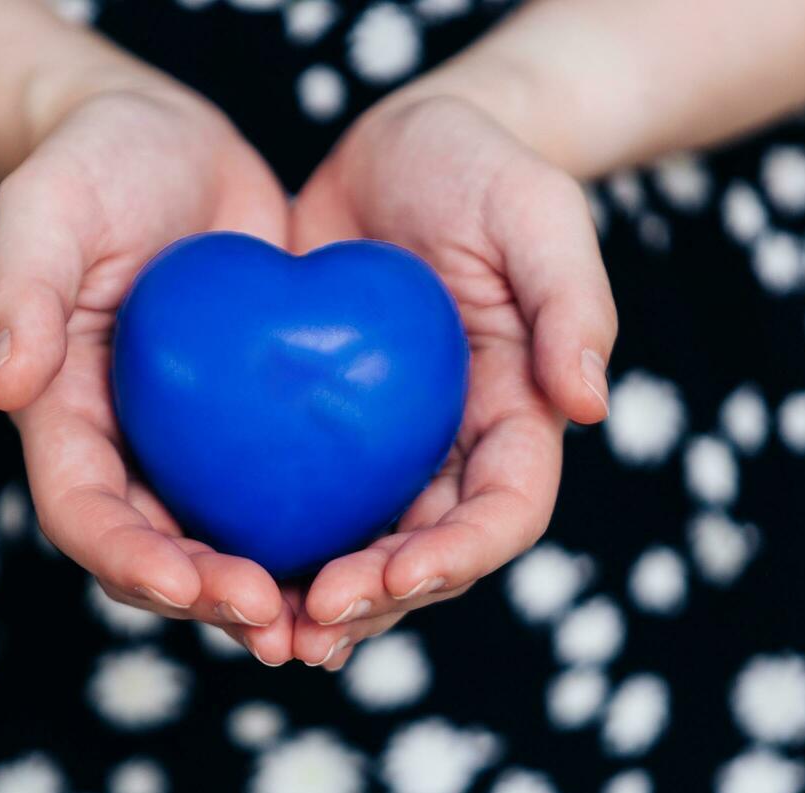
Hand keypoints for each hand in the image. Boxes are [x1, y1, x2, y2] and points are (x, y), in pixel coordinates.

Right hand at [0, 68, 300, 663]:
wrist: (171, 143)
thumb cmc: (95, 165)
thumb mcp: (46, 207)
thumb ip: (22, 289)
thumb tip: (7, 387)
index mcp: (67, 418)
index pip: (85, 514)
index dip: (130, 560)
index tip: (190, 584)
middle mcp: (129, 450)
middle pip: (159, 555)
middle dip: (210, 601)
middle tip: (275, 624)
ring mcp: (194, 448)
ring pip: (226, 546)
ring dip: (271, 597)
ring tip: (330, 625)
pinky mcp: (255, 429)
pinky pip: (286, 494)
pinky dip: (321, 536)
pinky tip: (377, 556)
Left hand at [287, 92, 616, 668]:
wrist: (402, 146)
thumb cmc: (481, 169)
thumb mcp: (537, 214)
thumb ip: (571, 303)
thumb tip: (588, 404)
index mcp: (516, 418)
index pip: (501, 512)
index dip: (456, 556)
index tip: (396, 574)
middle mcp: (453, 451)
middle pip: (426, 556)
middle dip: (376, 602)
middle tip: (309, 626)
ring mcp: (387, 450)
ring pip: (361, 550)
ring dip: (319, 602)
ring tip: (263, 633)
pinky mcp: (321, 433)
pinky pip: (298, 502)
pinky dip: (267, 544)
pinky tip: (216, 568)